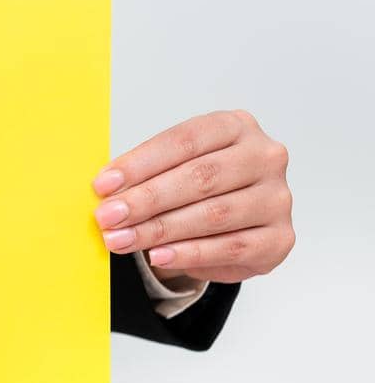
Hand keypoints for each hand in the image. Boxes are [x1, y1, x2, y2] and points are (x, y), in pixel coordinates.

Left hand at [91, 110, 292, 284]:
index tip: (103, 185)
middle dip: (146, 199)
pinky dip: (189, 253)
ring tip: (122, 240)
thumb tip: (105, 189)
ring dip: (160, 230)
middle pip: (199, 177)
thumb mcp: (174, 167)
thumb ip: (147, 173)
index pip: (184, 141)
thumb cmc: (199, 186)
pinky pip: (230, 247)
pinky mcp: (279, 237)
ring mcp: (276, 198)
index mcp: (235, 127)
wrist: (236, 225)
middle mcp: (264, 157)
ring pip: (213, 214)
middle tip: (108, 216)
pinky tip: (159, 256)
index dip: (140, 164)